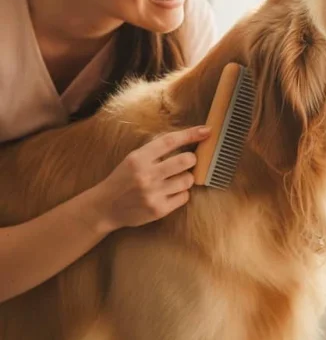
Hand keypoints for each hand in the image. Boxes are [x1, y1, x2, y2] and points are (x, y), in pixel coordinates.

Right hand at [90, 126, 210, 232]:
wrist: (105, 207)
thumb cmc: (123, 179)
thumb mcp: (133, 159)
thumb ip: (155, 151)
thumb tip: (185, 139)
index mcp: (139, 158)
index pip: (170, 141)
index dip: (191, 134)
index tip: (206, 130)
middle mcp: (146, 175)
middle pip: (185, 160)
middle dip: (191, 159)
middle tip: (187, 161)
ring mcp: (153, 193)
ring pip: (187, 180)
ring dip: (186, 178)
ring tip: (176, 179)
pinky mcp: (159, 209)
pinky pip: (184, 197)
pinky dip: (181, 193)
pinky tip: (170, 193)